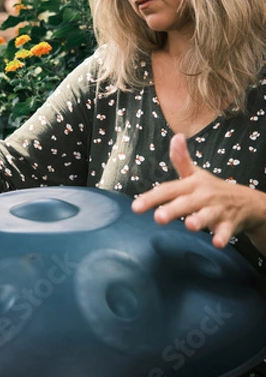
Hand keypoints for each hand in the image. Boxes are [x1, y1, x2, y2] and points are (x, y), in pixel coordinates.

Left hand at [132, 133, 265, 250]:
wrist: (245, 201)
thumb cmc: (211, 188)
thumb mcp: (195, 174)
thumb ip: (181, 159)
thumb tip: (176, 136)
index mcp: (191, 184)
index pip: (169, 190)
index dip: (152, 197)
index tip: (135, 207)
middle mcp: (203, 195)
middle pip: (186, 203)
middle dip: (173, 209)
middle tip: (158, 217)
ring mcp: (217, 209)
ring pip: (207, 215)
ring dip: (199, 220)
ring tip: (190, 225)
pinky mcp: (229, 223)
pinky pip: (226, 231)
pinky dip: (222, 236)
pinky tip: (217, 243)